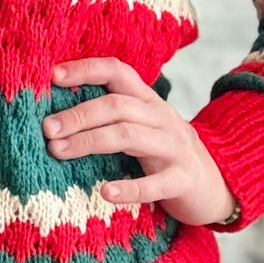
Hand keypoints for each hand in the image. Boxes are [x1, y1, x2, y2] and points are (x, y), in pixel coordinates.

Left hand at [43, 58, 236, 226]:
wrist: (215, 185)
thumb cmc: (162, 154)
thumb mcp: (139, 127)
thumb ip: (108, 117)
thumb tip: (53, 115)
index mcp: (148, 101)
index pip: (118, 71)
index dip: (86, 69)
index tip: (53, 76)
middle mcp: (162, 117)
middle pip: (117, 105)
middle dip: (78, 115)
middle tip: (48, 128)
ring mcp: (175, 147)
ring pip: (129, 136)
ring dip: (89, 141)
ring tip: (58, 151)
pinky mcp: (183, 180)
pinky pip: (156, 183)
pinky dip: (130, 189)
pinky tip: (105, 193)